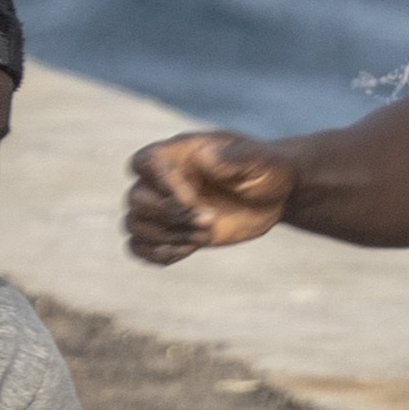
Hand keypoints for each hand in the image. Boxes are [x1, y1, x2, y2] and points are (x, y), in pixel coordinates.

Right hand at [124, 126, 299, 263]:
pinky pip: (139, 247)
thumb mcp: (261, 160)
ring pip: (135, 225)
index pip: (144, 163)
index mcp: (178, 155)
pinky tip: (187, 250)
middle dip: (169, 215)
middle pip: (136, 199)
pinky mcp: (173, 232)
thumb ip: (236, 157)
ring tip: (204, 235)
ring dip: (166, 237)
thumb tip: (204, 158)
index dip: (160, 183)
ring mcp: (165, 208)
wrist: (273, 196)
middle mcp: (163, 181)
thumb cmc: (265, 169)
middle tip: (209, 219)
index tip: (192, 198)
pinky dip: (155, 254)